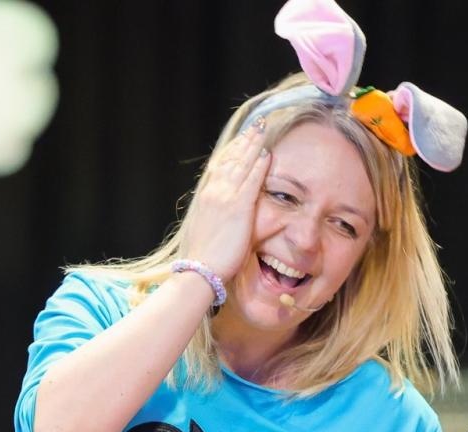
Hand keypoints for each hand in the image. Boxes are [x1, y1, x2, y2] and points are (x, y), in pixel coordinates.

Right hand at [181, 124, 271, 281]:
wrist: (199, 269)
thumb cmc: (204, 256)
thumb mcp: (207, 228)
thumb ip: (218, 215)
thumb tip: (227, 213)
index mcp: (206, 196)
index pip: (221, 165)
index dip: (233, 150)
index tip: (242, 138)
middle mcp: (213, 192)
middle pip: (231, 159)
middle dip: (245, 140)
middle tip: (256, 125)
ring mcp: (225, 198)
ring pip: (241, 165)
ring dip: (253, 146)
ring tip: (263, 131)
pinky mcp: (238, 208)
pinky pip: (251, 182)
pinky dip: (259, 166)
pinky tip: (267, 154)